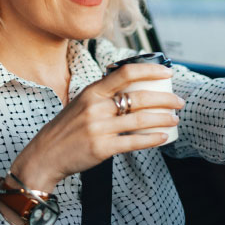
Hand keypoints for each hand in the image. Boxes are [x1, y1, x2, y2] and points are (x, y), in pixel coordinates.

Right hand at [8, 63, 184, 192]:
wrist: (45, 155)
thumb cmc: (67, 128)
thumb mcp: (81, 103)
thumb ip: (103, 94)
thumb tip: (131, 86)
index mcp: (92, 91)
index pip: (126, 72)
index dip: (150, 70)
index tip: (167, 72)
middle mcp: (96, 107)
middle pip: (140, 97)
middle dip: (166, 99)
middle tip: (179, 102)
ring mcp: (99, 128)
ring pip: (141, 119)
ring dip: (163, 118)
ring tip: (175, 119)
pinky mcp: (101, 148)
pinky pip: (134, 142)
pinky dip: (152, 139)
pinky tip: (163, 137)